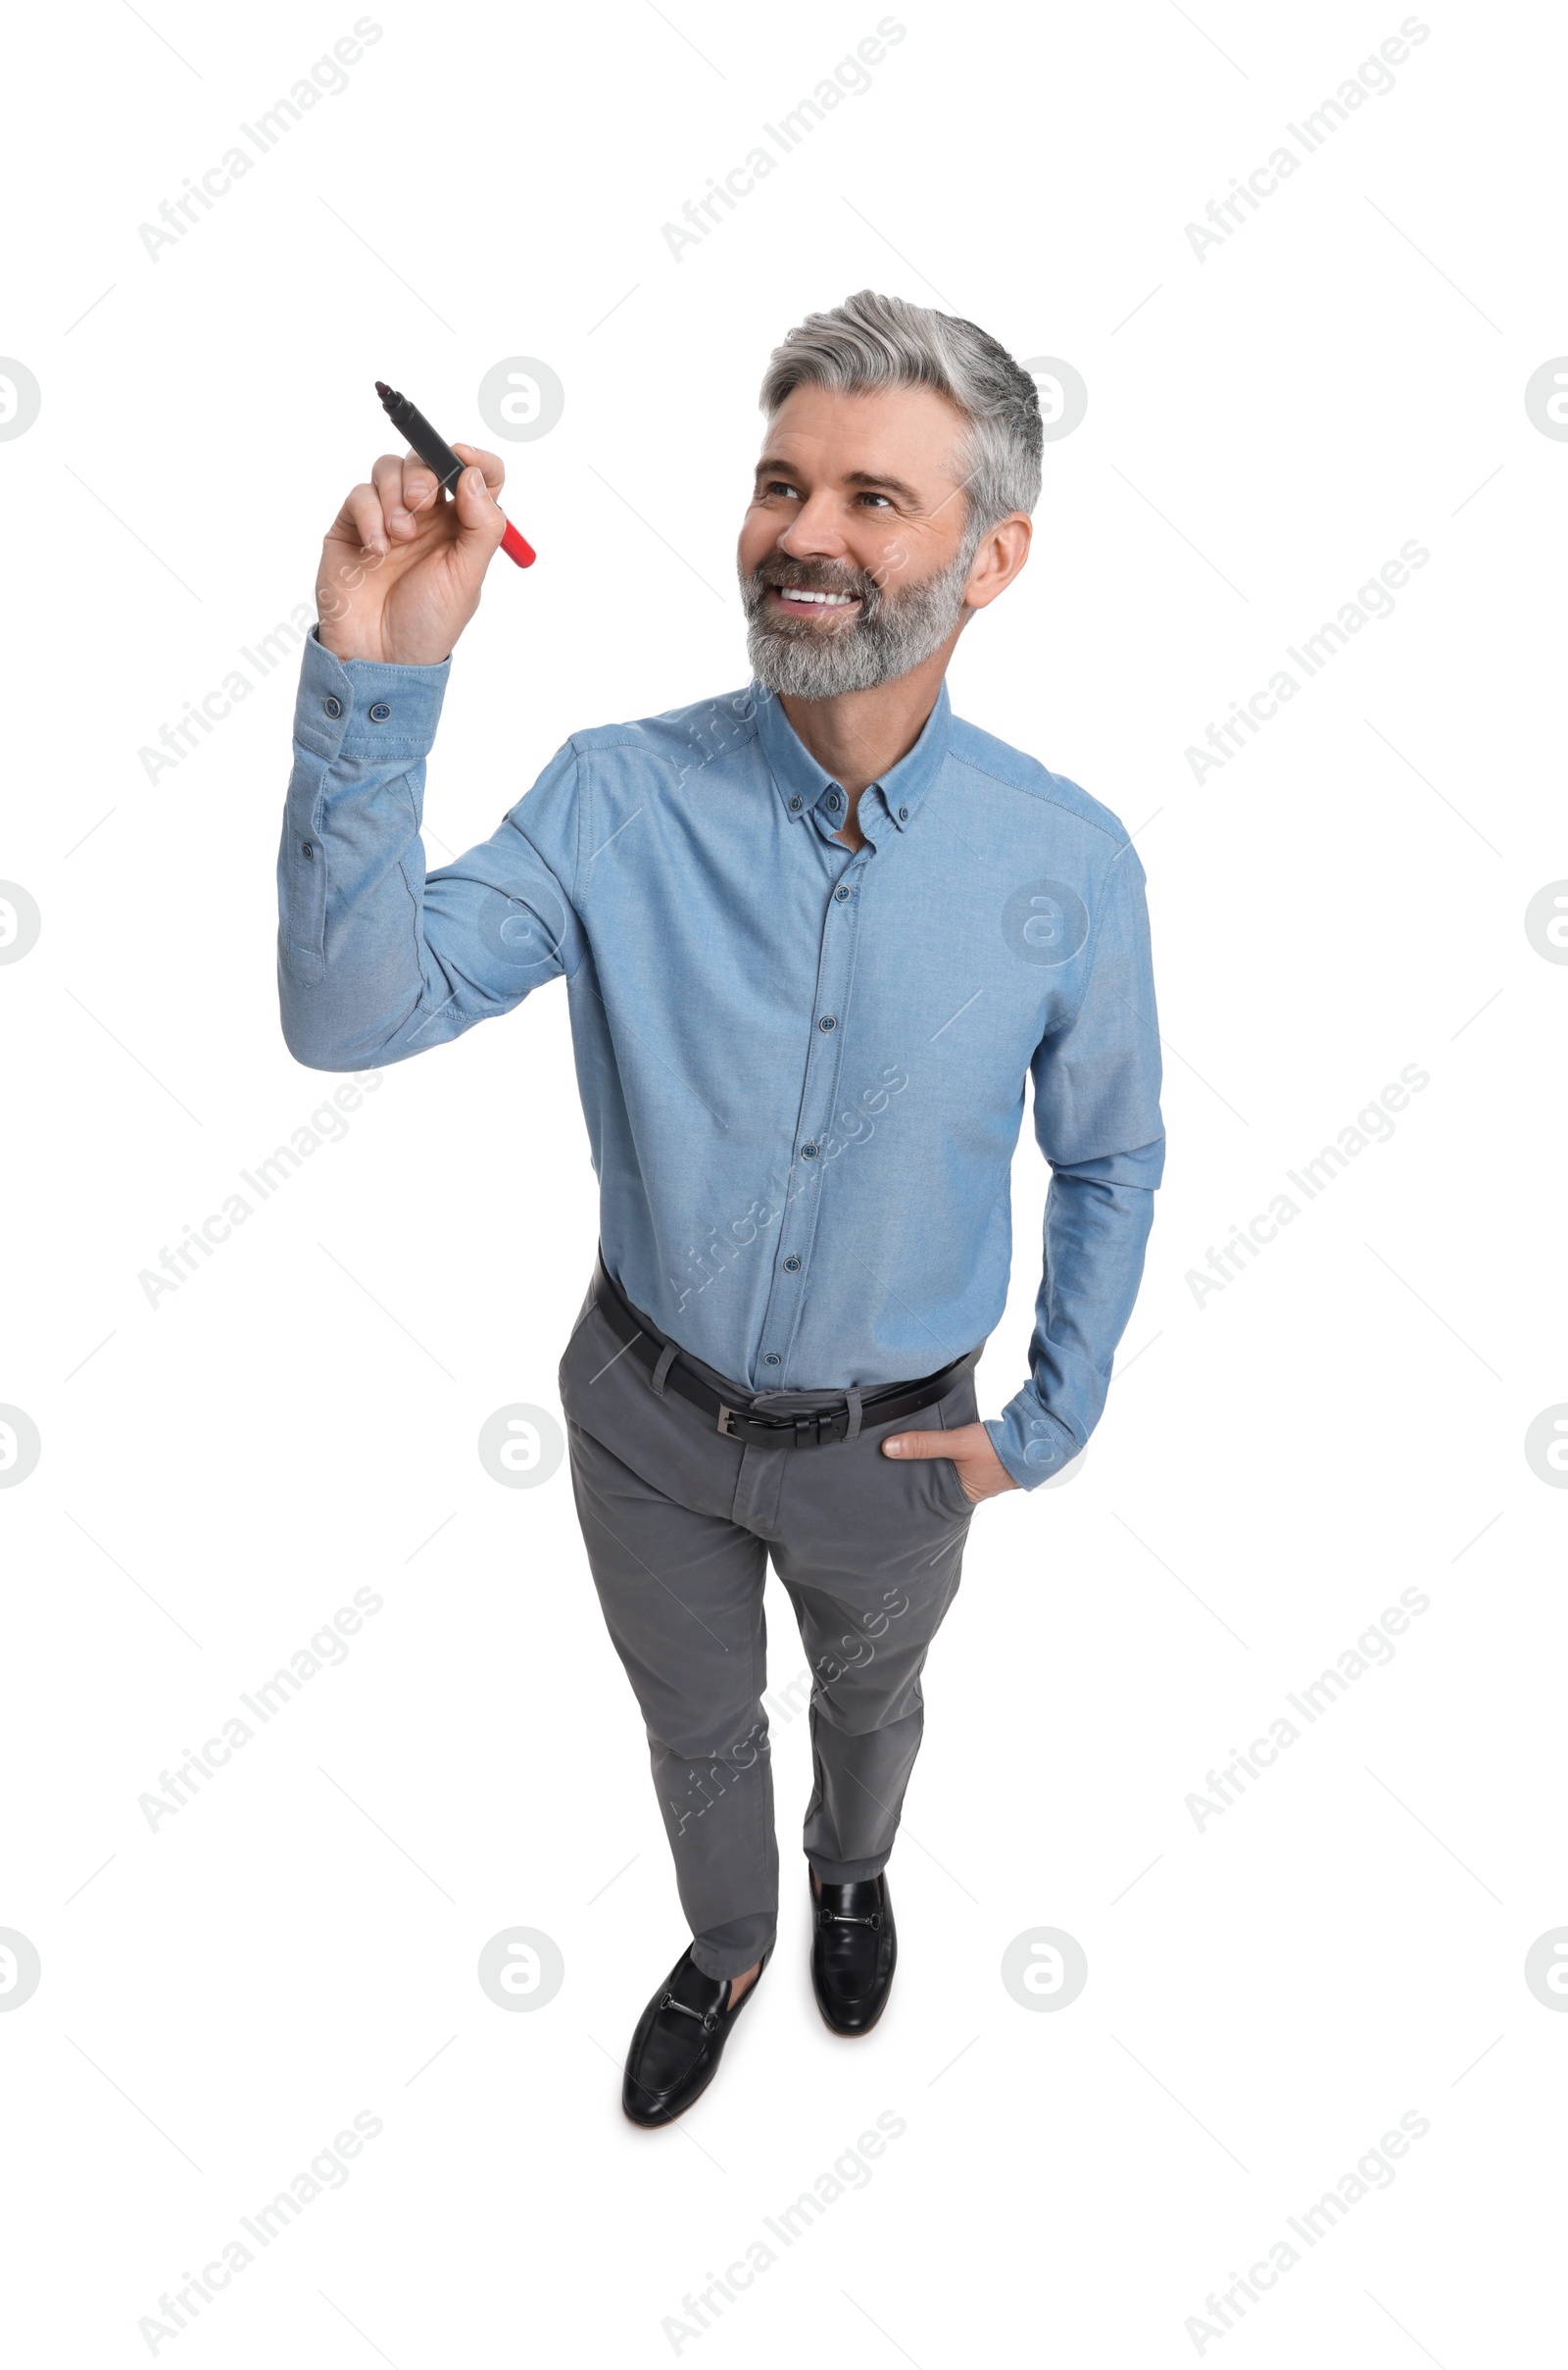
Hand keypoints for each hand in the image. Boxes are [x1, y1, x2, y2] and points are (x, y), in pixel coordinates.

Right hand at [316, 441, 508, 666]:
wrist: (381, 655)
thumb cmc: (428, 623)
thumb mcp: (468, 577)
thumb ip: (481, 526)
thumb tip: (473, 476)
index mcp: (461, 526)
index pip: (477, 475)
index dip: (475, 459)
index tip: (462, 459)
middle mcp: (426, 517)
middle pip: (427, 461)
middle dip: (424, 473)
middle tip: (421, 502)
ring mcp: (387, 518)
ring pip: (389, 468)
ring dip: (394, 495)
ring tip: (399, 537)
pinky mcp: (352, 526)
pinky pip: (360, 495)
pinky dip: (370, 516)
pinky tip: (377, 551)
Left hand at [881, 1421, 1019, 1503]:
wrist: (1034, 1440)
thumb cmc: (997, 1449)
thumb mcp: (957, 1444)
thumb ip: (925, 1444)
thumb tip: (888, 1448)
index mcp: (959, 1497)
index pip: (925, 1497)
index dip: (907, 1489)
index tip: (886, 1480)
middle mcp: (967, 1492)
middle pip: (933, 1484)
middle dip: (916, 1476)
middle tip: (889, 1466)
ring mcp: (977, 1478)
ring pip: (945, 1472)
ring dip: (932, 1464)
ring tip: (906, 1455)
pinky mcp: (983, 1463)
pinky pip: (956, 1461)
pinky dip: (946, 1455)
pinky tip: (935, 1445)